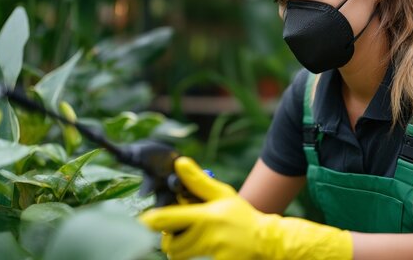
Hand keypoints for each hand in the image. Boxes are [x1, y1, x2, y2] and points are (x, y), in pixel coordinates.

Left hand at [138, 157, 351, 259]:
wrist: (267, 241)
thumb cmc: (242, 216)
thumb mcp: (223, 195)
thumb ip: (198, 181)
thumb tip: (179, 163)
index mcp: (206, 216)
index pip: (167, 220)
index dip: (151, 220)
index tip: (145, 219)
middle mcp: (207, 236)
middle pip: (169, 244)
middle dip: (168, 238)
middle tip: (174, 230)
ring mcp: (212, 254)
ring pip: (179, 255)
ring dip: (179, 247)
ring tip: (190, 237)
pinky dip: (194, 256)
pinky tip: (205, 248)